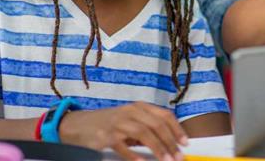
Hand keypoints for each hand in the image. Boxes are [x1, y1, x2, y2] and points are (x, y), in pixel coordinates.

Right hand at [59, 102, 188, 160]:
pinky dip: (134, 155)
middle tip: (178, 156)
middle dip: (170, 142)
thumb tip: (168, 142)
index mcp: (140, 107)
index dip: (176, 129)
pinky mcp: (106, 135)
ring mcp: (118, 122)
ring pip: (143, 133)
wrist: (79, 124)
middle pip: (156, 125)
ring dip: (157, 148)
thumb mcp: (130, 121)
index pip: (164, 115)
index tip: (185, 143)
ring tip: (166, 160)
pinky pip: (123, 146)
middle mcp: (131, 112)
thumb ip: (147, 128)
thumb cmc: (109, 124)